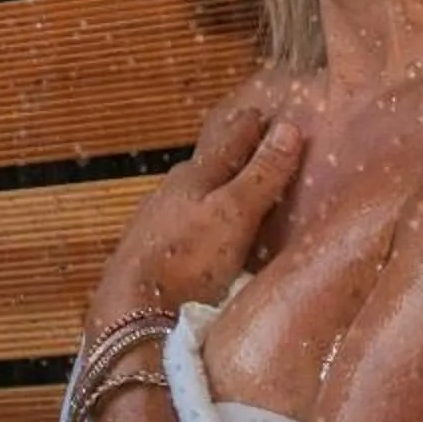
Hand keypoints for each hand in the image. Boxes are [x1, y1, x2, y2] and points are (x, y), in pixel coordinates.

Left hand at [89, 107, 306, 324]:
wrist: (134, 308)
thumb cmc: (189, 258)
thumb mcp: (234, 214)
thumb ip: (261, 175)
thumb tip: (288, 129)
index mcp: (194, 177)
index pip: (229, 142)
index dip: (249, 128)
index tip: (262, 113)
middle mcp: (172, 193)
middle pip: (207, 166)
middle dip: (229, 155)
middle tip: (249, 144)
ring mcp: (157, 223)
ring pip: (191, 195)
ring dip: (213, 188)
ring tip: (231, 188)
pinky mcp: (151, 254)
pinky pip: (184, 224)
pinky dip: (201, 219)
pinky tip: (205, 235)